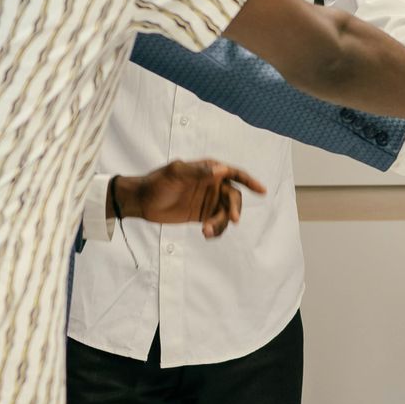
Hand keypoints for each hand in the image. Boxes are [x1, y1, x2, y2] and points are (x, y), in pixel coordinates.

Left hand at [114, 160, 266, 238]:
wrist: (142, 201)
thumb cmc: (157, 182)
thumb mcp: (176, 173)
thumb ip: (198, 172)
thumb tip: (222, 170)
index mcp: (210, 170)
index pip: (235, 174)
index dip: (250, 181)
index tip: (262, 190)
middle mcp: (213, 185)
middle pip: (234, 198)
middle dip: (235, 209)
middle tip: (233, 219)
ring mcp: (209, 201)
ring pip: (226, 214)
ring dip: (221, 223)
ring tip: (207, 231)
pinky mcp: (202, 216)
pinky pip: (216, 224)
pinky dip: (215, 230)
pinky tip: (206, 234)